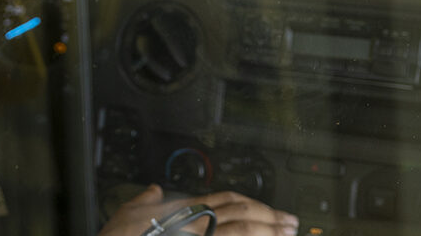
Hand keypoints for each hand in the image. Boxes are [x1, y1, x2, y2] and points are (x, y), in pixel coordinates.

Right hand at [98, 185, 298, 235]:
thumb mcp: (129, 210)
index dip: (253, 203)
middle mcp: (196, 221)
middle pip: (242, 213)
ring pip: (242, 230)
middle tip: (291, 221)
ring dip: (269, 231)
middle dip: (270, 216)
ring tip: (287, 233)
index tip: (270, 209)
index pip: (227, 199)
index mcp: (183, 208)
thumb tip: (154, 189)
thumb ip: (146, 199)